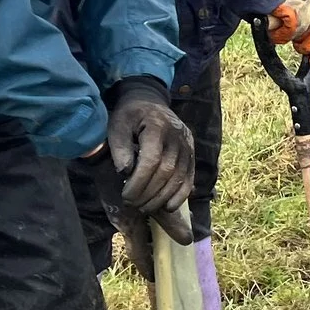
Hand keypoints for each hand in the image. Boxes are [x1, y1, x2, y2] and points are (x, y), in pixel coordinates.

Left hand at [106, 81, 193, 243]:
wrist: (149, 102)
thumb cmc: (130, 115)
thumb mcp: (117, 125)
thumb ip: (119, 147)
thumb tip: (125, 173)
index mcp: (158, 126)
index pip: (152, 160)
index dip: (139, 182)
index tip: (126, 196)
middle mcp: (177, 136)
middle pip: (166, 171)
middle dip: (149, 193)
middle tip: (133, 204)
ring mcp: (187, 145)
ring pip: (179, 177)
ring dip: (162, 197)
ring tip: (145, 207)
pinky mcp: (191, 154)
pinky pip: (189, 178)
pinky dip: (180, 195)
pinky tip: (167, 206)